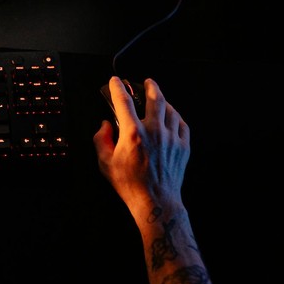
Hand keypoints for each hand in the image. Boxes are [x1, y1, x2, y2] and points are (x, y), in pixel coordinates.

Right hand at [92, 77, 189, 213]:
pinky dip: (176, 117)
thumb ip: (101, 139)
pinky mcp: (183, 147)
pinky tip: (172, 116)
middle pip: (155, 99)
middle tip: (147, 82)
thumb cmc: (130, 184)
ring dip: (164, 101)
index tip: (115, 81)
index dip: (117, 88)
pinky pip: (182, 125)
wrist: (155, 202)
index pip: (123, 102)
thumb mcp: (104, 163)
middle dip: (150, 86)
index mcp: (132, 134)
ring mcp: (171, 138)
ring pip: (170, 110)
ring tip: (159, 98)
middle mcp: (154, 131)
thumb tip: (105, 125)